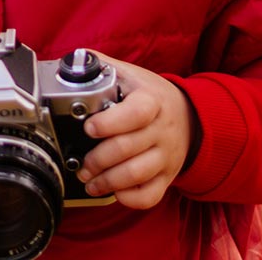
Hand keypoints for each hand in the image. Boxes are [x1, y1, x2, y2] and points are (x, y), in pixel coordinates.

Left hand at [75, 55, 192, 209]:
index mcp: (151, 100)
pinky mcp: (167, 177)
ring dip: (107, 181)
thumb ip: (102, 66)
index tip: (89, 128)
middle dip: (97, 159)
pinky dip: (128, 198)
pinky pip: (149, 196)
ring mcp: (166, 156)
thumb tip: (72, 62)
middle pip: (128, 148)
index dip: (110, 123)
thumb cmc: (152, 96)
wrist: (189, 117)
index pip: (136, 113)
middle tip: (82, 163)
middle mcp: (161, 129)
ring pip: (136, 175)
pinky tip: (114, 191)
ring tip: (89, 179)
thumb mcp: (131, 74)